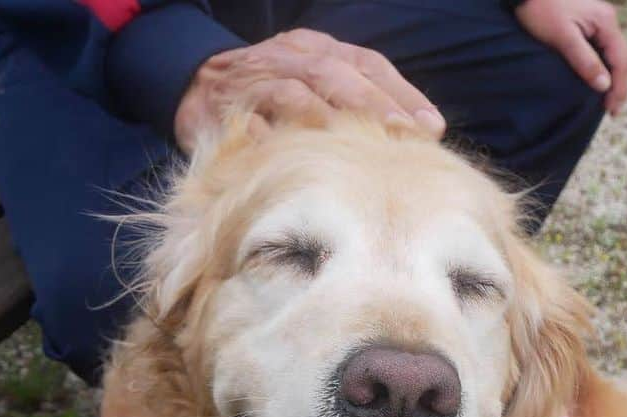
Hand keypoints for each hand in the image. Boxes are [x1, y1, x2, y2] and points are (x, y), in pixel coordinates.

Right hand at [174, 29, 445, 152]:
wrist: (193, 90)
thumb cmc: (272, 102)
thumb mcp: (317, 93)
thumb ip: (359, 107)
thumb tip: (420, 137)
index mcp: (318, 49)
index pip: (368, 64)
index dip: (402, 93)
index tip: (432, 126)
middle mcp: (290, 57)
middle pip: (339, 74)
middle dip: (377, 106)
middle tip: (406, 137)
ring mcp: (258, 80)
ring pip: (299, 92)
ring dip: (335, 120)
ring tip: (363, 150)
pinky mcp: (228, 109)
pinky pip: (255, 120)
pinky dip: (280, 135)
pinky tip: (306, 156)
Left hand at [515, 0, 626, 114]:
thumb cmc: (542, 11)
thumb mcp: (563, 38)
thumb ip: (585, 61)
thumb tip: (605, 86)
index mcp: (606, 22)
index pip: (621, 60)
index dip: (619, 88)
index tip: (612, 110)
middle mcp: (608, 20)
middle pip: (621, 58)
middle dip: (618, 85)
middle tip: (612, 111)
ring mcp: (600, 21)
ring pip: (614, 55)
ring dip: (612, 78)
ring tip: (607, 101)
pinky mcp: (591, 24)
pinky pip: (604, 50)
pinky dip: (604, 68)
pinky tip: (598, 81)